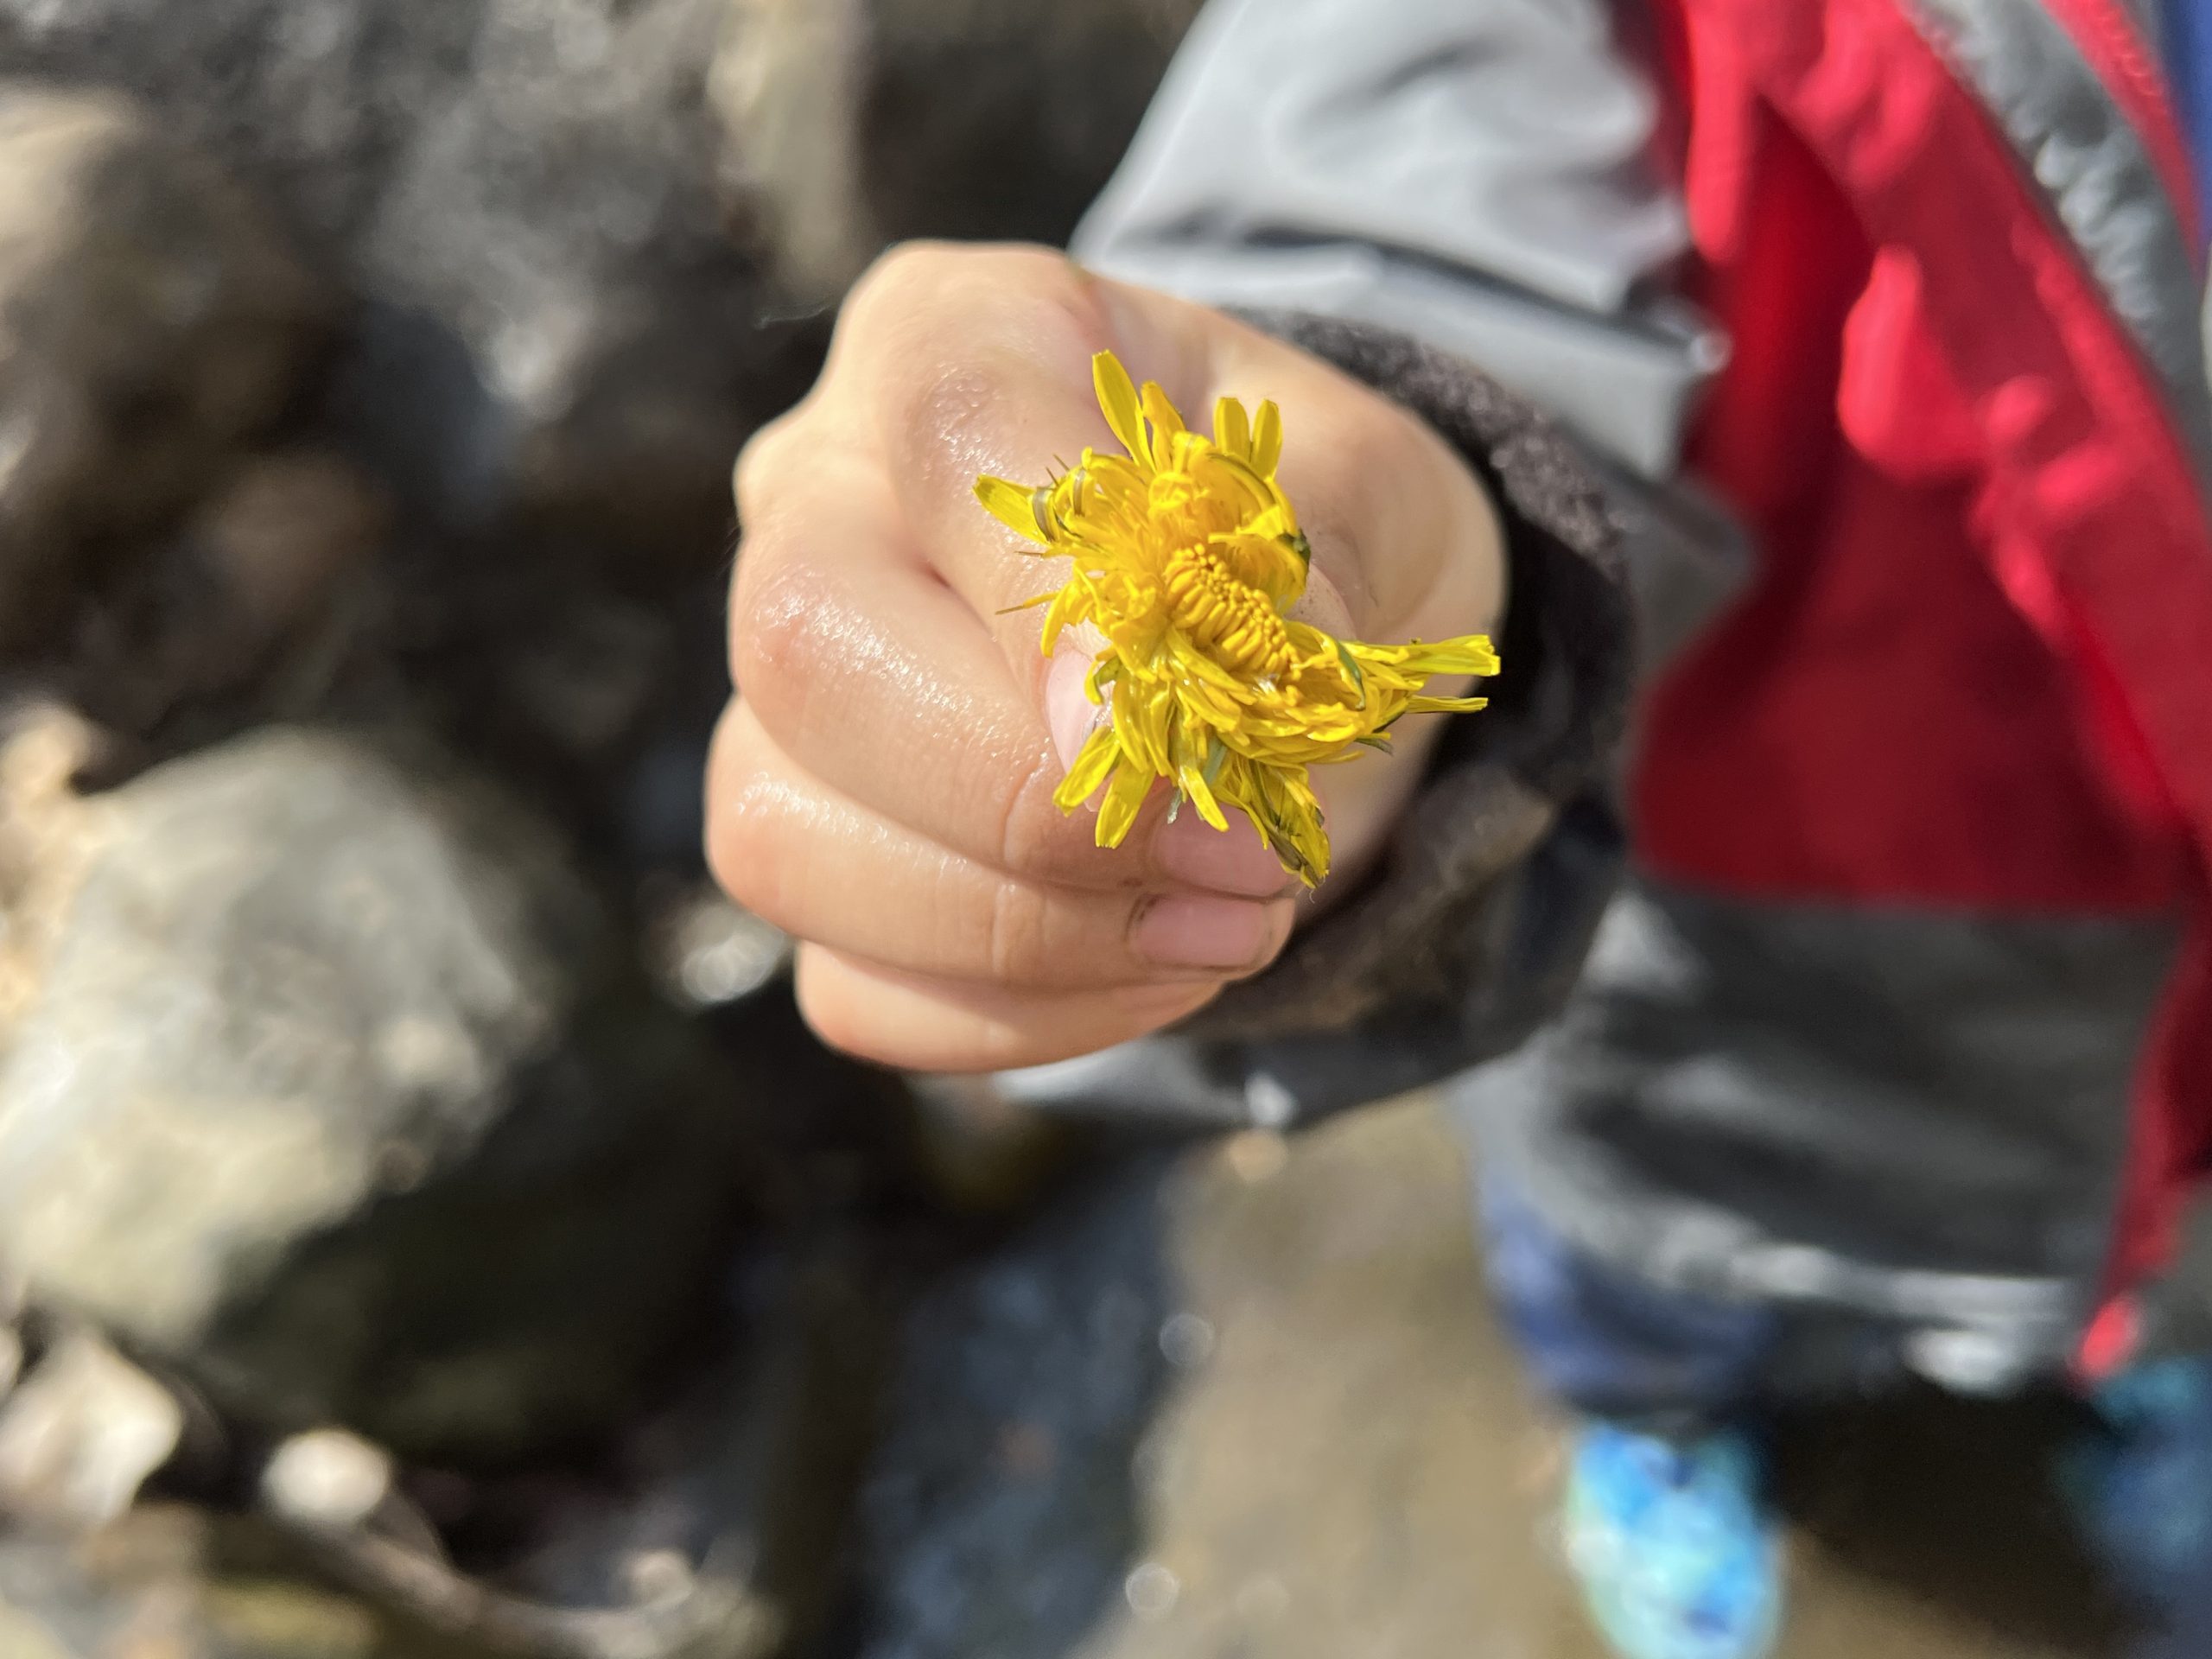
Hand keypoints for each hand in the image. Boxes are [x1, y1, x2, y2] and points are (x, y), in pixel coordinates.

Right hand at [709, 243, 1504, 1071]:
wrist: (1289, 644)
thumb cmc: (1309, 528)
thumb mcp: (1359, 493)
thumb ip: (1294, 561)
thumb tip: (1209, 702)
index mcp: (953, 338)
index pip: (948, 426)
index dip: (1053, 597)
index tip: (1181, 734)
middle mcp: (818, 502)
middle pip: (807, 652)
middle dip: (1032, 805)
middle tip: (1249, 866)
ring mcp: (784, 696)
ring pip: (785, 841)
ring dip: (1035, 934)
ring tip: (1234, 926)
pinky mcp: (816, 856)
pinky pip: (851, 984)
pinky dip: (1024, 1013)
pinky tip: (1159, 963)